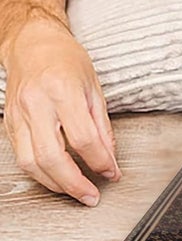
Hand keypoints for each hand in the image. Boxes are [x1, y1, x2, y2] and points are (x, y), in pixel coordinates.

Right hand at [3, 21, 119, 203]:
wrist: (32, 44)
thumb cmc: (65, 60)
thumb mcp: (94, 88)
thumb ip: (102, 126)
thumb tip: (109, 159)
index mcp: (62, 91)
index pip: (83, 139)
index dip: (100, 162)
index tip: (111, 173)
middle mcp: (36, 104)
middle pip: (51, 157)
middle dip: (73, 184)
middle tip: (91, 196)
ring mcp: (18, 115)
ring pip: (30, 162)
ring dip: (54, 184)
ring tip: (74, 190)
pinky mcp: (9, 123)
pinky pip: (21, 156)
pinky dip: (40, 172)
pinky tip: (56, 176)